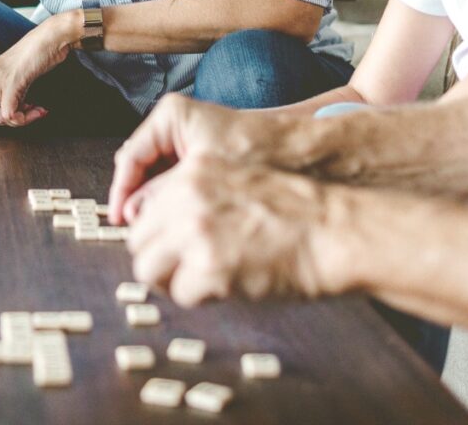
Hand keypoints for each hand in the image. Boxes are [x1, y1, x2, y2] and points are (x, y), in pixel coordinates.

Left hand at [0, 13, 77, 136]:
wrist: (51, 38)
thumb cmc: (38, 54)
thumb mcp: (15, 74)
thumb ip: (7, 90)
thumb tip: (8, 115)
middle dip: (6, 123)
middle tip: (26, 115)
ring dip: (20, 121)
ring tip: (36, 110)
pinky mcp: (11, 83)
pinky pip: (9, 114)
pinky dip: (25, 119)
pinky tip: (39, 110)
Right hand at [108, 94, 252, 223]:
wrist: (303, 153)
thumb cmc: (262, 153)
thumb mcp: (203, 176)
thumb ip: (164, 193)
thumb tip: (132, 213)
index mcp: (172, 116)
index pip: (131, 156)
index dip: (122, 191)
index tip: (118, 217)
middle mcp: (177, 124)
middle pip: (141, 166)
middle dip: (138, 197)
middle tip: (137, 226)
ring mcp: (189, 140)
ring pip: (157, 176)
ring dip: (156, 202)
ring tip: (159, 227)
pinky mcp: (202, 156)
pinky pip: (176, 180)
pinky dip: (174, 200)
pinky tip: (178, 220)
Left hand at [127, 154, 346, 306]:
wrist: (330, 227)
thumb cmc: (291, 208)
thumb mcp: (232, 180)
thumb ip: (191, 195)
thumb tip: (155, 223)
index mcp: (191, 172)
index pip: (144, 208)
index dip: (155, 233)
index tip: (165, 246)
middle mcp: (186, 197)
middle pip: (138, 241)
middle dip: (157, 260)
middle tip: (182, 270)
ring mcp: (195, 232)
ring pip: (148, 270)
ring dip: (172, 280)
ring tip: (202, 279)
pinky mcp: (210, 268)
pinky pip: (182, 294)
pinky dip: (201, 296)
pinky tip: (228, 284)